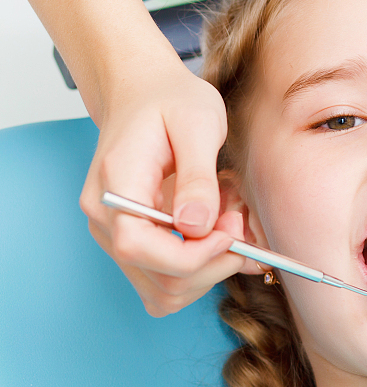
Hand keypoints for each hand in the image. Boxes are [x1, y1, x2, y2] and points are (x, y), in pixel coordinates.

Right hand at [79, 61, 244, 315]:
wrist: (144, 93)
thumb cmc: (170, 102)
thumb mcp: (197, 123)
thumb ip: (198, 177)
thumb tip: (196, 227)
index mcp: (115, 187)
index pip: (137, 247)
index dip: (191, 255)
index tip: (229, 232)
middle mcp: (105, 220)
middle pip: (159, 280)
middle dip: (213, 263)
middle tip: (240, 222)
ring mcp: (116, 236)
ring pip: (166, 292)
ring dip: (211, 270)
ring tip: (229, 222)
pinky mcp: (134, 244)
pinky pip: (168, 283)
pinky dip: (202, 271)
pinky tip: (218, 237)